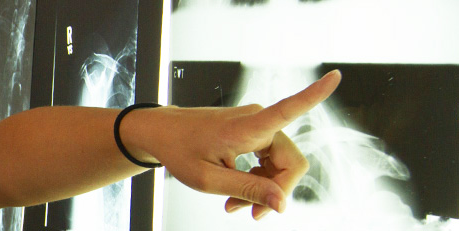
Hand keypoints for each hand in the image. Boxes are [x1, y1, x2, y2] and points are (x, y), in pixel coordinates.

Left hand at [127, 70, 341, 219]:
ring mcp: (257, 126)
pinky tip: (237, 195)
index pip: (289, 108)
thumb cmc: (179, 150)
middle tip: (249, 213)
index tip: (336, 75)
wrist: (161, 134)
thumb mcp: (209, 179)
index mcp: (248, 126)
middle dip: (274, 191)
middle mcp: (258, 120)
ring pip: (281, 166)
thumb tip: (283, 204)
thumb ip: (248, 189)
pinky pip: (269, 161)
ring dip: (263, 189)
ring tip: (235, 205)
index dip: (315, 94)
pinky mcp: (253, 133)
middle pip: (291, 163)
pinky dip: (257, 180)